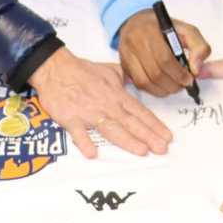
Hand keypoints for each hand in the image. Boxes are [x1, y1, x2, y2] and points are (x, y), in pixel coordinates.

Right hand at [28, 46, 172, 158]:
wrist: (55, 68)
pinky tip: (92, 153)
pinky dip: (84, 142)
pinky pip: (78, 132)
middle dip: (148, 136)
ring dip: (127, 140)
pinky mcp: (71, 118)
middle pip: (130, 123)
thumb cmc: (82, 70)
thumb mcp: (110, 70)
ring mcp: (88, 113)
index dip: (154, 125)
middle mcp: (106, 105)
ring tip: (142, 151)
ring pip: (111, 129)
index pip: (140, 112)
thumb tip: (136, 82)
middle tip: (162, 148)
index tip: (167, 136)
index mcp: (116, 94)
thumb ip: (124, 78)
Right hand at [117, 9, 211, 96]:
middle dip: (173, 84)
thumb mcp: (187, 30)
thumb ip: (199, 46)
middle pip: (155, 73)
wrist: (136, 21)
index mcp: (151, 31)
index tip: (189, 78)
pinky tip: (162, 85)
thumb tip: (196, 69)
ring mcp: (126, 55)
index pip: (165, 58)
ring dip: (163, 90)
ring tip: (174, 86)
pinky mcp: (123, 65)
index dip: (179, 73)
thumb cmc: (162, 27)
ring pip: (145, 82)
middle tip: (183, 84)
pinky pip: (138, 84)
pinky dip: (153, 89)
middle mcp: (135, 42)